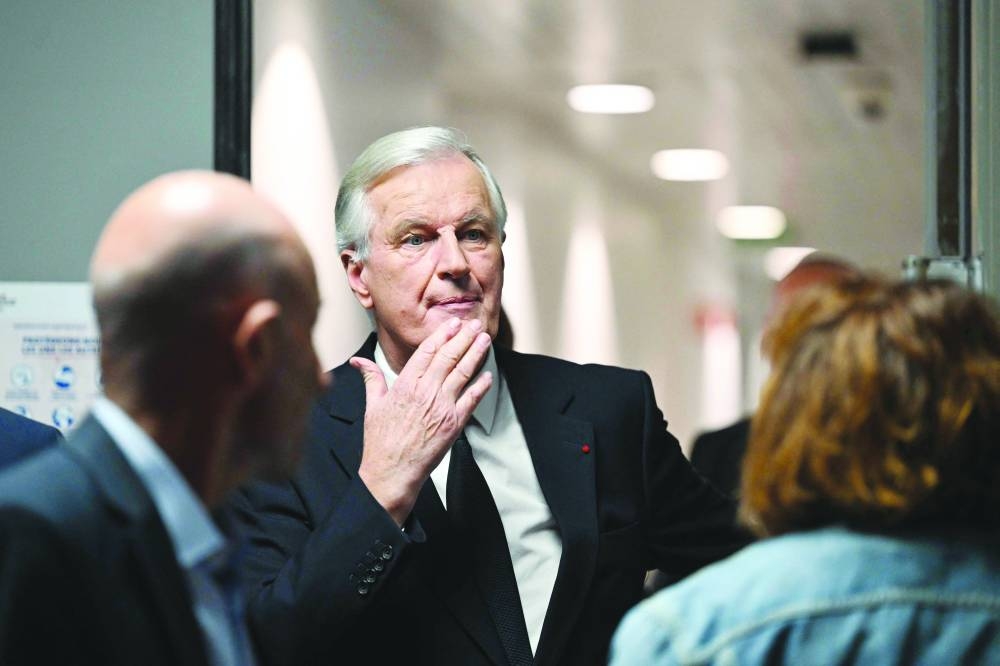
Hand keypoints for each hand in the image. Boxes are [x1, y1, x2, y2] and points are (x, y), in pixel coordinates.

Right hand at [351, 317, 492, 524]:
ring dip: (476, 354)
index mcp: (405, 385)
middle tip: (475, 324)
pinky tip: (488, 374)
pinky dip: (481, 385)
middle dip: (464, 337)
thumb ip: (371, 378)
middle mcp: (425, 392)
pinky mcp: (454, 424)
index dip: (442, 335)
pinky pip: (472, 399)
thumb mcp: (372, 405)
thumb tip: (358, 361)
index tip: (453, 324)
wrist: (392, 472)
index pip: (427, 351)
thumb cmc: (380, 441)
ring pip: (463, 373)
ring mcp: (442, 407)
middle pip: (448, 357)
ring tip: (485, 339)